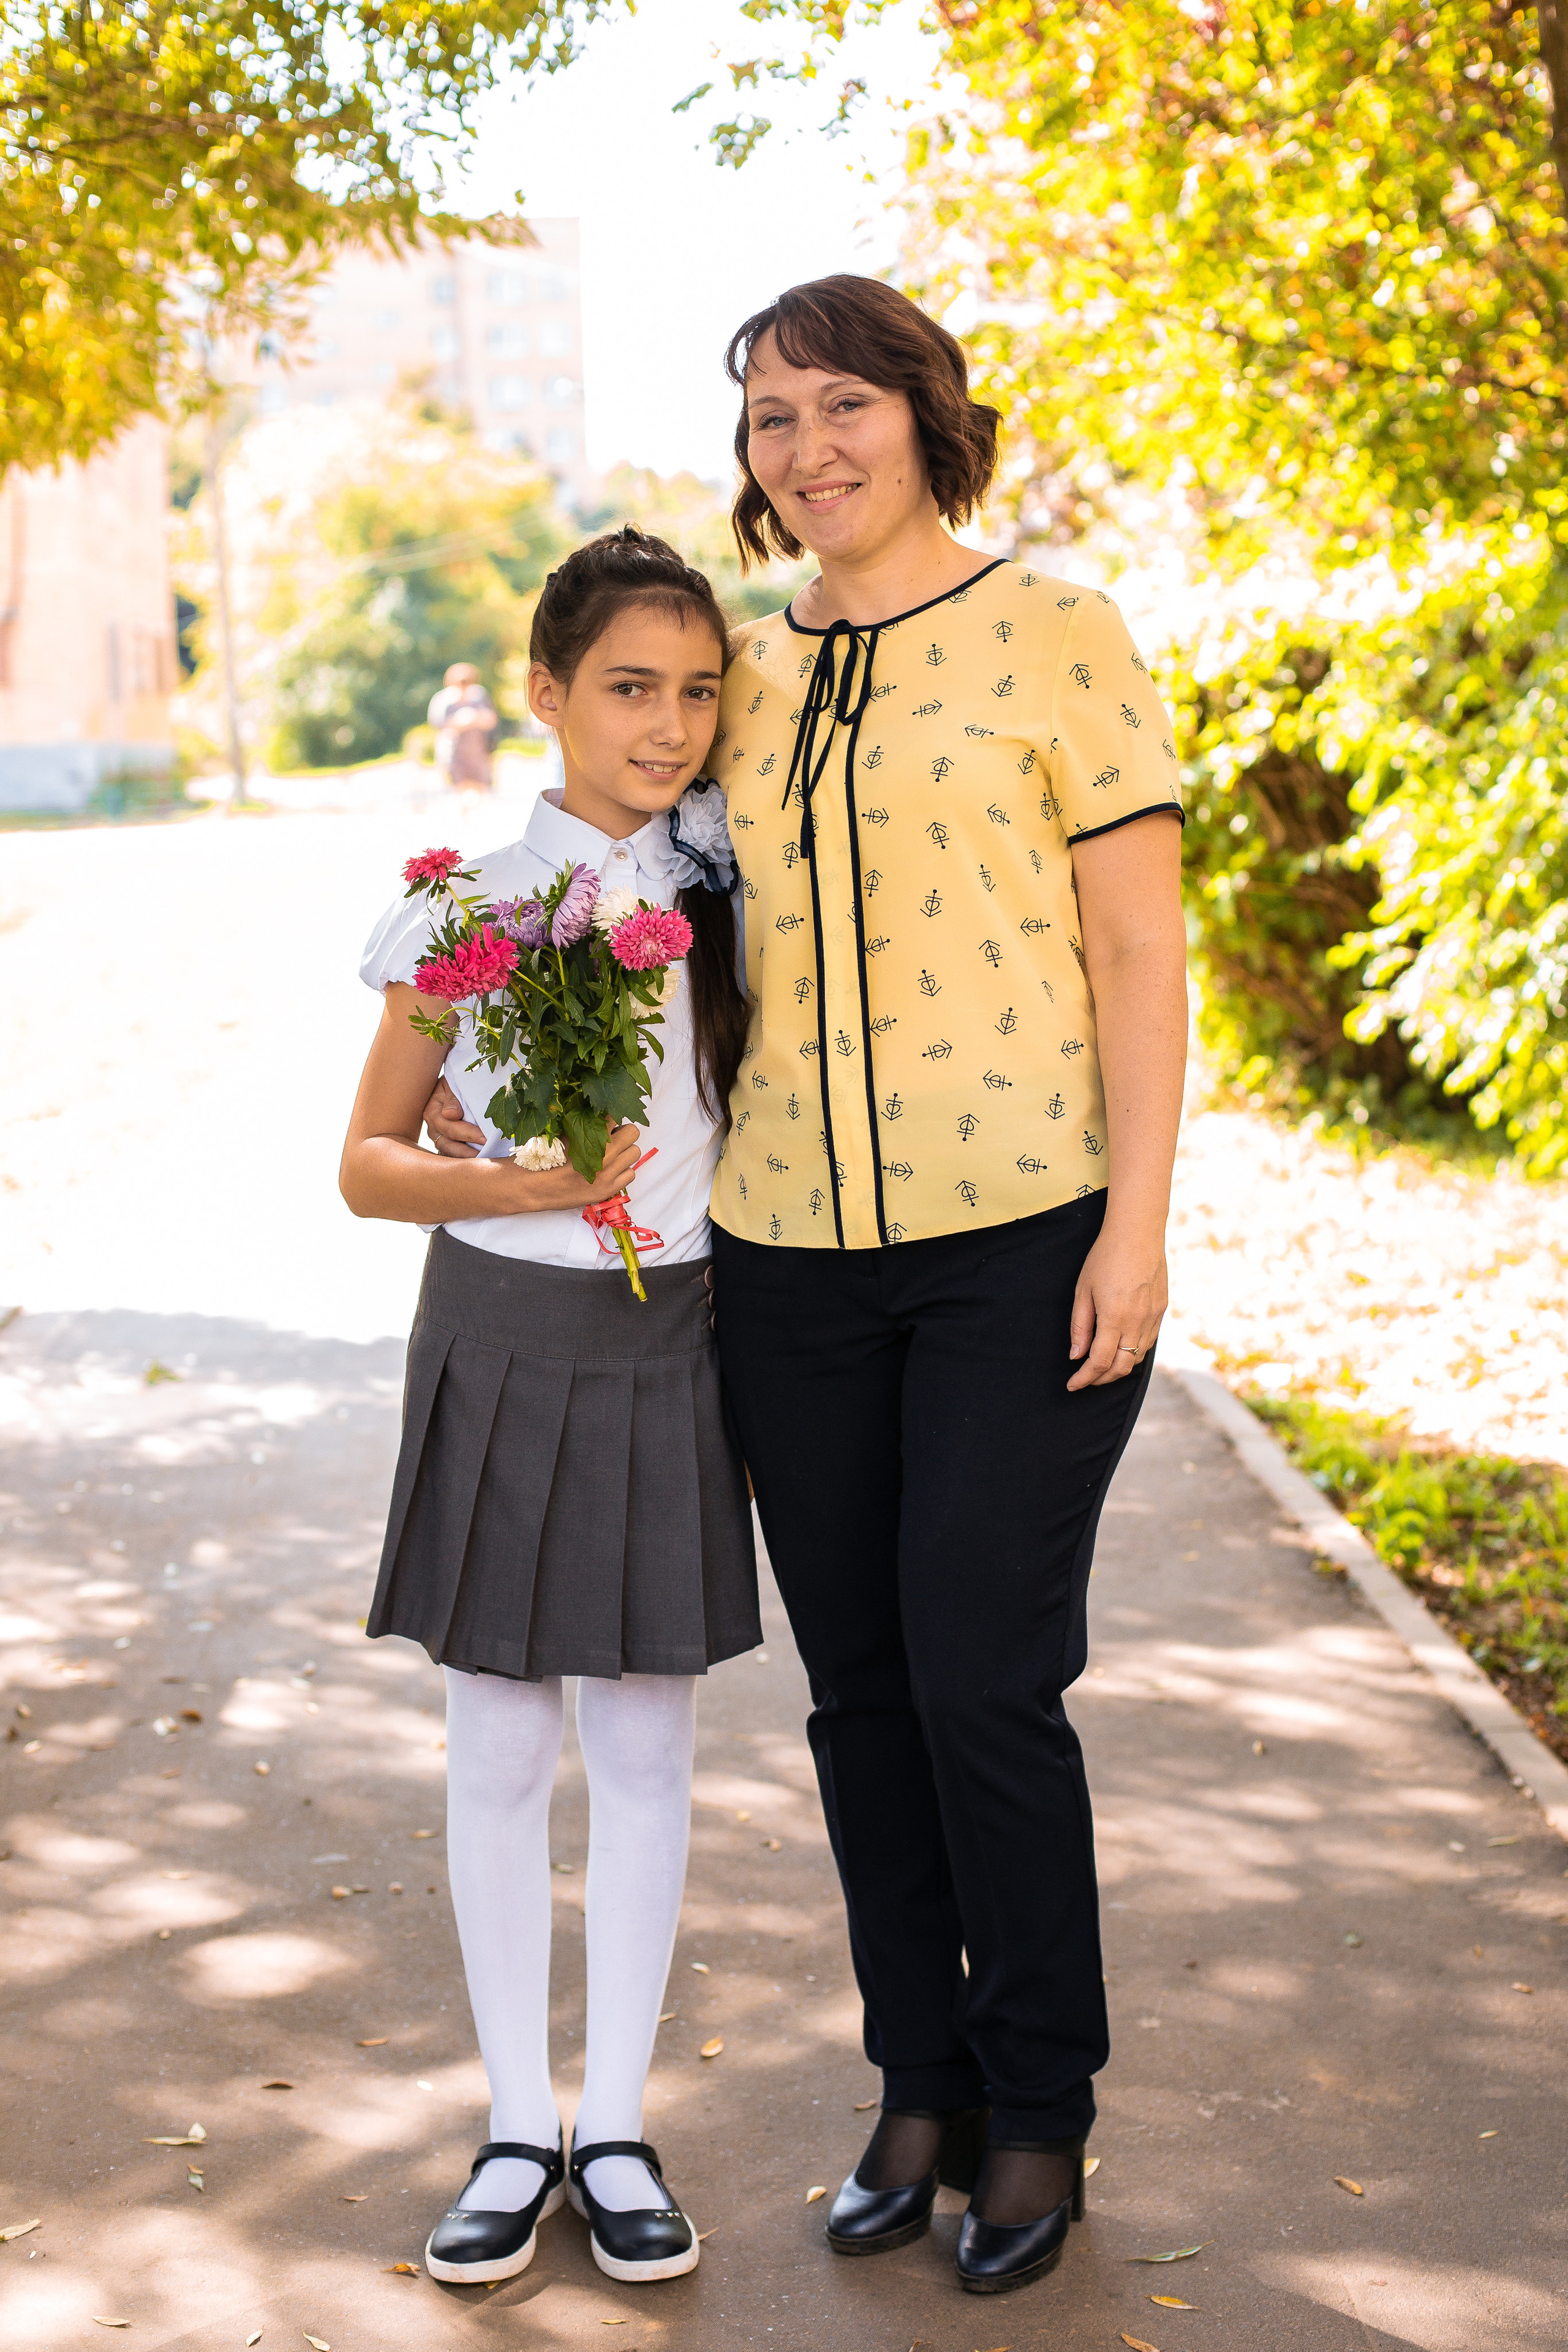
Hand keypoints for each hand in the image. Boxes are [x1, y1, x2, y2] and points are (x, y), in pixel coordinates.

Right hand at [423, 1076, 483, 1157]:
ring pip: (449, 1153)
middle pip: (447, 1144)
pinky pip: (454, 1156)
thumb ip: (452, 1098)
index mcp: (432, 1111)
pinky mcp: (448, 1144)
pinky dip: (464, 1160)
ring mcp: (440, 1138)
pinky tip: (478, 1162)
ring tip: (483, 1161)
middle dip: (467, 1151)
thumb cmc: (455, 1083)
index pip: (448, 1127)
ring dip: (465, 1158)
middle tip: (486, 1153)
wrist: (454, 1084)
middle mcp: (433, 1127)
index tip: (484, 1138)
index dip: (467, 1133)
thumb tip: (451, 1115)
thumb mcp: (451, 1084)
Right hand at [506, 1122, 644, 1210]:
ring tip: (612, 1154)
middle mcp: (605, 1154)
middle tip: (612, 1136)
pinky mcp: (609, 1189)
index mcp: (592, 1137)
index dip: (610, 1116)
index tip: (605, 1120)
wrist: (536, 1187)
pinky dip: (623, 1171)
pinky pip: (631, 1174)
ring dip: (625, 1151)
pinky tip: (610, 1171)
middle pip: (632, 1132)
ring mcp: (609, 1173)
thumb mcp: (563, 1133)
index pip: (615, 1115)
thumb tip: (596, 1112)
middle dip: (623, 1132)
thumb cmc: (546, 1159)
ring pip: (634, 1153)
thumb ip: (581, 1123)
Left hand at [1066, 1222, 1167, 1390]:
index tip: (1072, 1385)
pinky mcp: (1161, 1310)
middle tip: (1085, 1380)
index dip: (1085, 1378)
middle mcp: (1138, 1322)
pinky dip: (1133, 1352)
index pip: (1099, 1362)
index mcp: (1114, 1318)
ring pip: (1137, 1357)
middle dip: (1101, 1379)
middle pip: (1121, 1367)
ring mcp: (1153, 1317)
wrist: (1137, 1233)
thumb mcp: (1083, 1290)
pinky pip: (1148, 1342)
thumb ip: (1080, 1326)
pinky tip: (1121, 1348)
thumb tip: (1076, 1356)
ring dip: (1118, 1368)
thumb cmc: (1105, 1257)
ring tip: (1100, 1367)